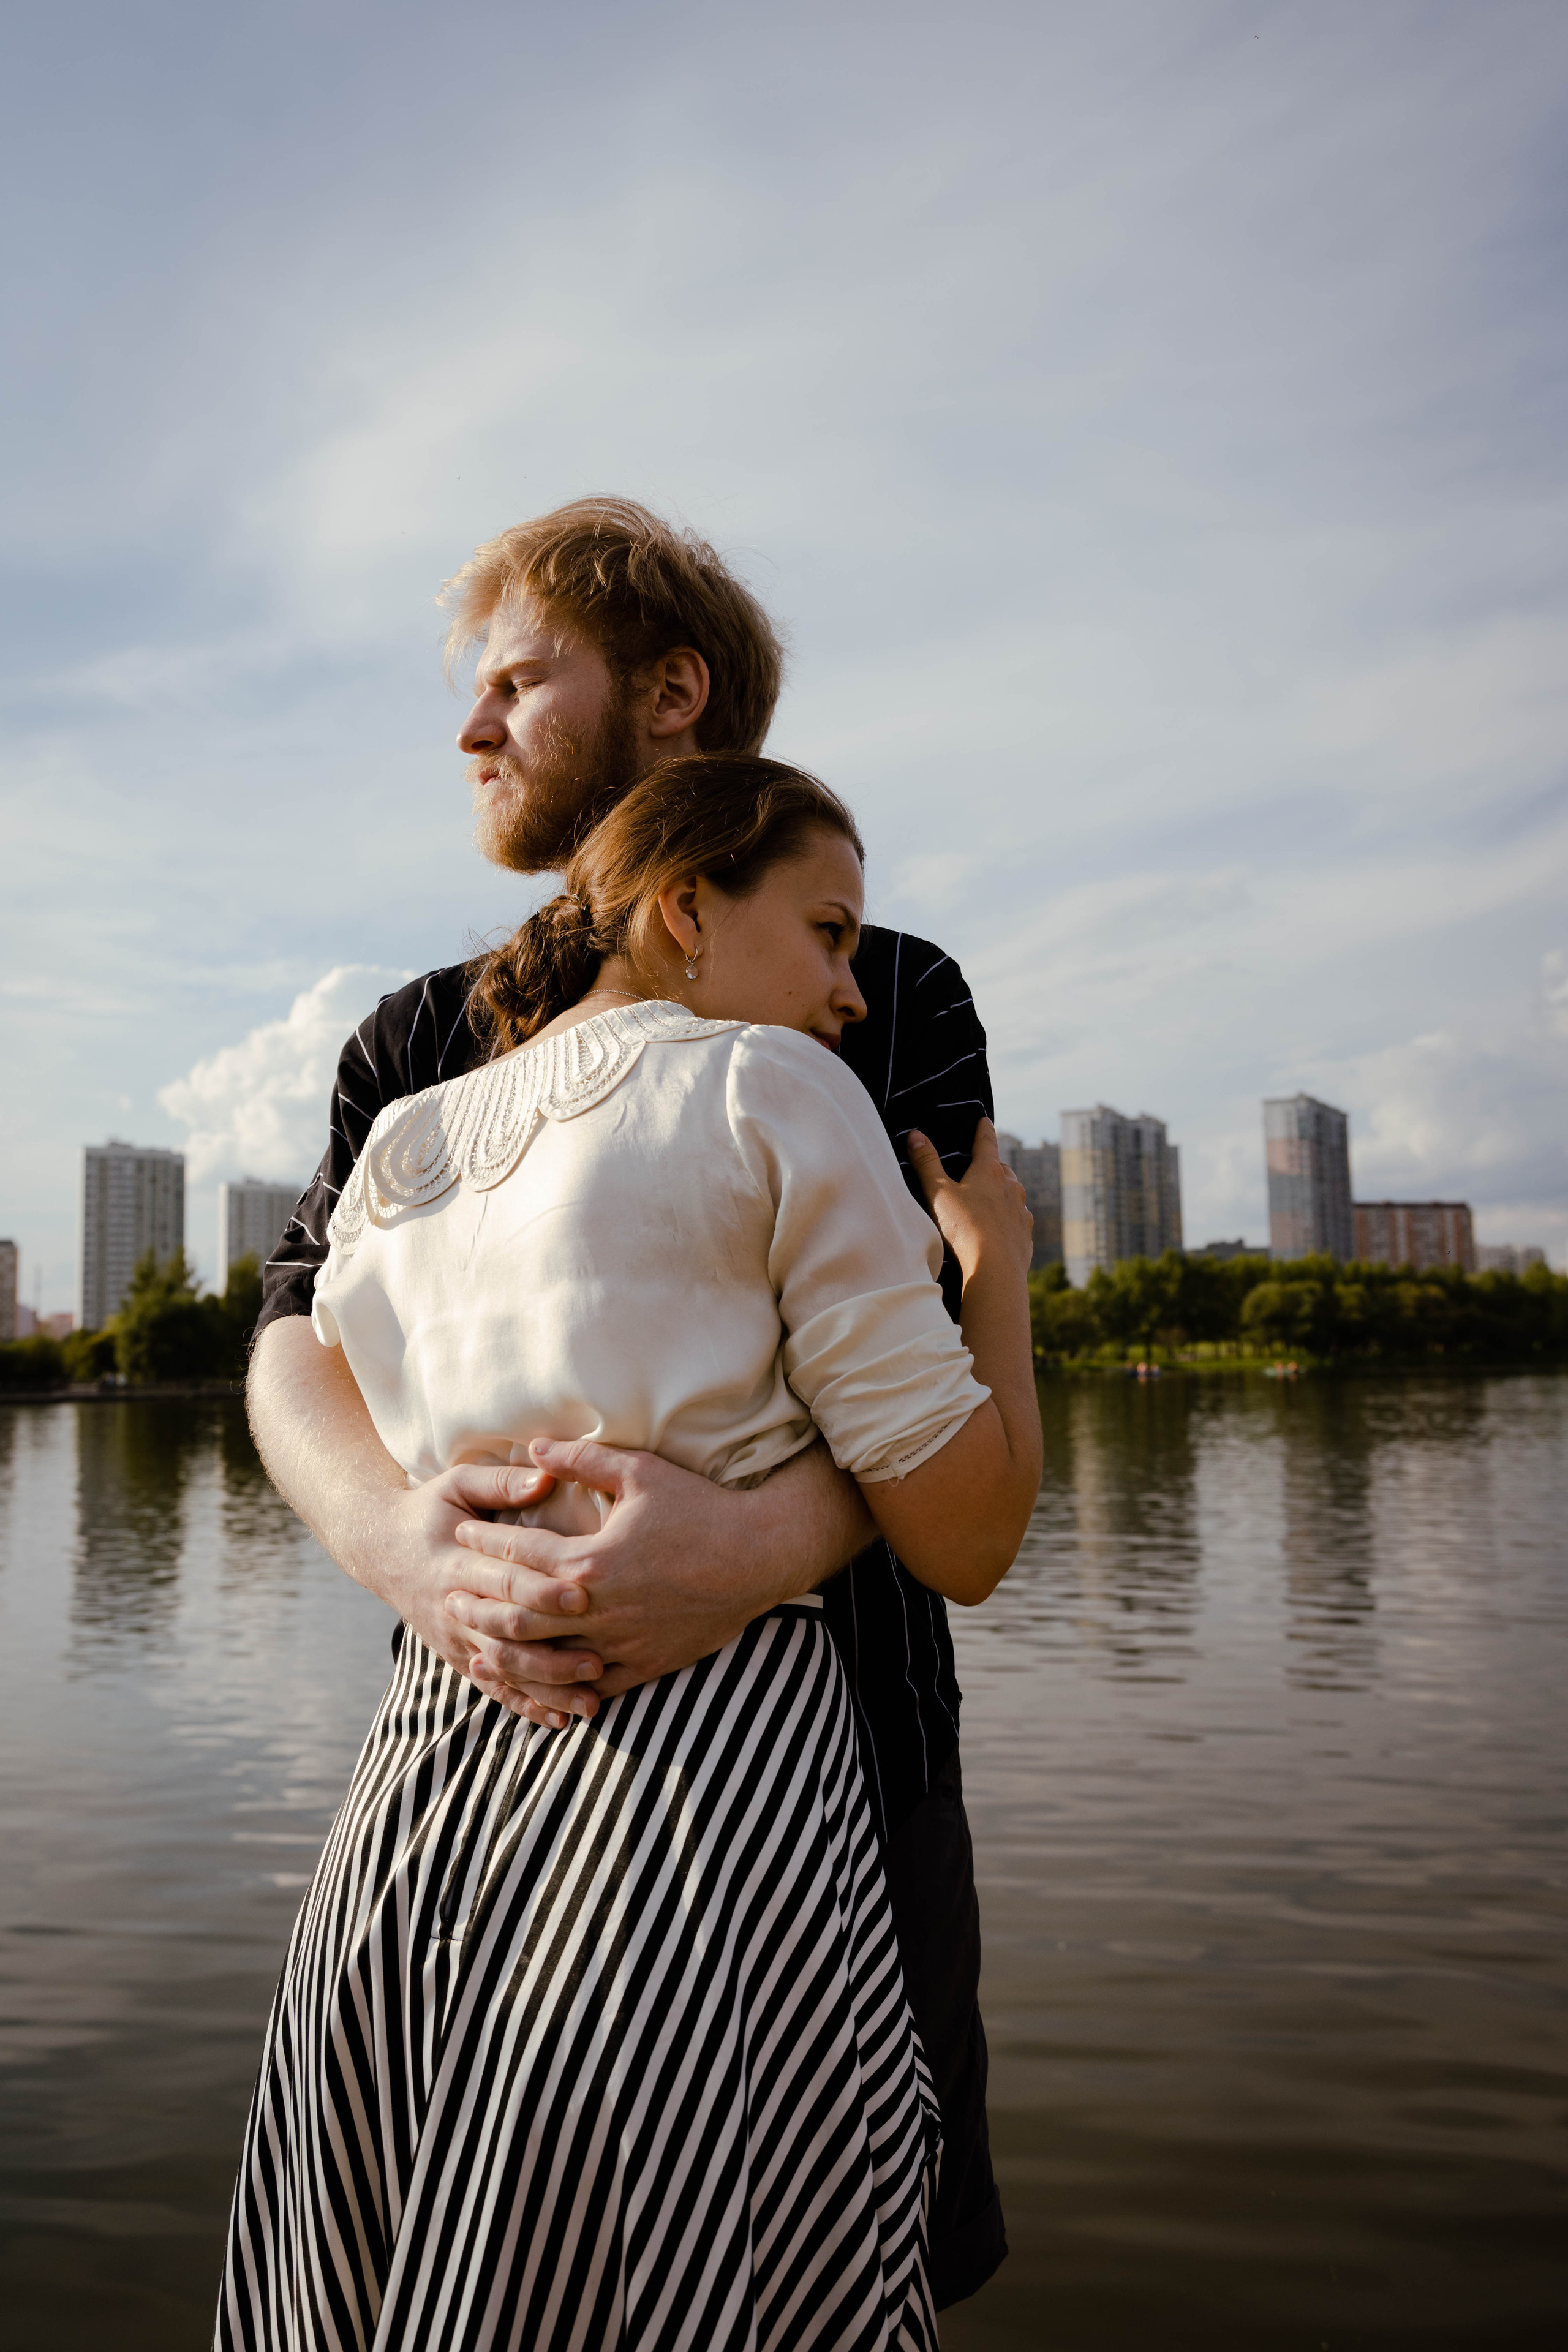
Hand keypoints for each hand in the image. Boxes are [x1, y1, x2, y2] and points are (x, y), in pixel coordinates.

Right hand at [357, 1461, 607, 1719]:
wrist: (380, 1550)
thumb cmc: (429, 1510)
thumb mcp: (456, 1484)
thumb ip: (500, 1482)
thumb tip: (545, 1476)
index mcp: (456, 1563)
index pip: (504, 1580)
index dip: (542, 1589)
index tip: (583, 1594)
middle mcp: (454, 1609)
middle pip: (507, 1634)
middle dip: (553, 1649)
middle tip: (599, 1658)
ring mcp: (456, 1640)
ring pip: (505, 1671)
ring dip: (548, 1688)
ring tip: (592, 1702)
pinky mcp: (460, 1658)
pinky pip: (495, 1689)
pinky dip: (528, 1706)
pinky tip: (562, 1721)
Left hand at [446, 1437, 817, 1723]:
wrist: (758, 1558)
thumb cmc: (700, 1509)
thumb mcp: (641, 1472)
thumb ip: (581, 1460)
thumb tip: (531, 1447)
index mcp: (591, 1562)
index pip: (519, 1555)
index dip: (485, 1543)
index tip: (462, 1533)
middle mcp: (598, 1610)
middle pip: (519, 1614)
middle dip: (479, 1605)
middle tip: (449, 1597)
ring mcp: (620, 1644)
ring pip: (547, 1660)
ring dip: (507, 1654)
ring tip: (476, 1647)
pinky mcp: (644, 1666)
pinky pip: (590, 1688)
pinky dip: (558, 1688)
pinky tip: (538, 1684)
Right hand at [908, 1116, 1032, 1284]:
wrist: (995, 1268)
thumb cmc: (964, 1228)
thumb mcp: (938, 1193)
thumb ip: (926, 1163)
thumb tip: (915, 1135)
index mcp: (989, 1171)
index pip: (987, 1142)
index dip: (983, 1129)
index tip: (985, 1119)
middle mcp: (1010, 1186)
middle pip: (1001, 1169)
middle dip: (991, 1166)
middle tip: (979, 1168)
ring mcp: (1021, 1210)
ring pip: (1012, 1194)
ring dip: (1001, 1193)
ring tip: (986, 1201)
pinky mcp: (1025, 1234)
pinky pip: (1017, 1220)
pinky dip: (1007, 1219)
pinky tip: (997, 1229)